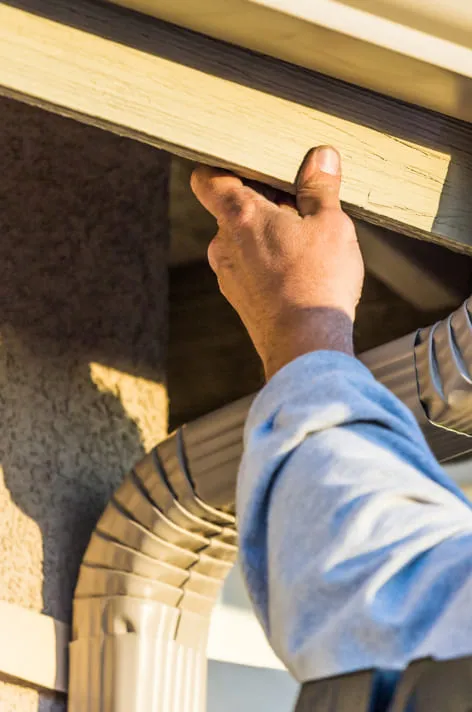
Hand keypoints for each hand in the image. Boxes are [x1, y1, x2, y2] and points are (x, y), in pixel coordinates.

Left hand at [191, 146, 363, 379]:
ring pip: (243, 240)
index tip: (248, 166)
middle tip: (300, 206)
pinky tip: (299, 271)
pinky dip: (267, 262)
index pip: (208, 178)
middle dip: (263, 203)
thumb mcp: (330, 223)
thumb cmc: (317, 281)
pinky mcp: (238, 298)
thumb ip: (320, 187)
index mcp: (240, 215)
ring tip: (306, 242)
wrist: (305, 345)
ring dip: (268, 234)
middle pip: (233, 208)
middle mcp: (223, 243)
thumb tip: (321, 156)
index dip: (222, 166)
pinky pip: (248, 267)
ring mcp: (227, 274)